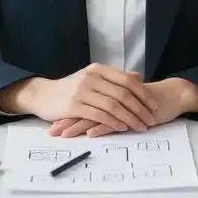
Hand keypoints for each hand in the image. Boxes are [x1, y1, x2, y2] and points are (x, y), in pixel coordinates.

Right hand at [0, 64, 157, 133]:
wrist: (43, 95)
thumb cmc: (70, 88)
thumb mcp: (92, 77)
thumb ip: (113, 77)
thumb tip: (137, 76)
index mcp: (98, 69)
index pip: (127, 80)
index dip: (143, 93)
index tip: (154, 105)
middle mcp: (92, 77)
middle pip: (123, 93)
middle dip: (140, 108)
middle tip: (151, 120)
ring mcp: (83, 91)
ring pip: (114, 105)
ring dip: (130, 118)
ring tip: (140, 127)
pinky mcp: (75, 106)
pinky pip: (100, 115)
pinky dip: (113, 122)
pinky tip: (122, 128)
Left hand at [48, 78, 197, 137]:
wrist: (169, 97)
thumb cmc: (145, 103)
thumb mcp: (123, 104)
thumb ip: (108, 106)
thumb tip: (89, 118)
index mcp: (107, 91)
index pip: (83, 101)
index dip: (68, 112)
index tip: (52, 123)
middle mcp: (111, 95)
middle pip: (85, 107)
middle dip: (67, 120)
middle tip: (52, 132)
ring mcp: (121, 103)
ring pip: (96, 114)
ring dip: (79, 125)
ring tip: (64, 134)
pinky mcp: (132, 112)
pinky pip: (114, 120)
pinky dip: (101, 126)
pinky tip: (90, 133)